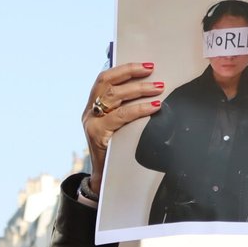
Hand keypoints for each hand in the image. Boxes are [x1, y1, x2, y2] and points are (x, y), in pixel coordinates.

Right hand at [83, 62, 165, 193]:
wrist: (104, 180)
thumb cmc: (115, 151)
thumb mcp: (117, 128)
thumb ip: (125, 110)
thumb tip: (150, 91)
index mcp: (92, 107)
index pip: (104, 79)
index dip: (124, 68)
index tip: (146, 66)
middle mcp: (89, 113)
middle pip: (107, 83)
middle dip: (131, 74)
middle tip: (154, 73)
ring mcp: (91, 124)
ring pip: (114, 97)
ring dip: (139, 90)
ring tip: (158, 89)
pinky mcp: (97, 135)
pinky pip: (121, 117)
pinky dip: (139, 109)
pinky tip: (153, 107)